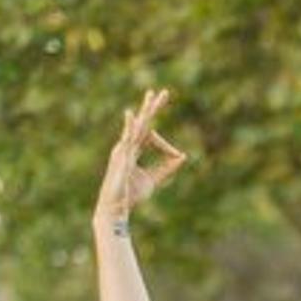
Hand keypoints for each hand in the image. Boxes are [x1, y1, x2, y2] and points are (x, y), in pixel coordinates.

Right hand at [94, 88, 187, 226]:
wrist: (117, 208)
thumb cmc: (131, 195)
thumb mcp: (154, 180)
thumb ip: (167, 168)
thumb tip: (183, 155)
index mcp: (133, 150)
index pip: (150, 136)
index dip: (166, 145)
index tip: (178, 155)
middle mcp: (127, 146)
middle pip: (142, 123)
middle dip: (153, 108)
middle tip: (163, 92)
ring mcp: (123, 149)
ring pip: (137, 126)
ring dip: (146, 112)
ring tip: (152, 96)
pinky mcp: (121, 157)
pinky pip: (127, 139)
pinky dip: (130, 127)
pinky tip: (132, 115)